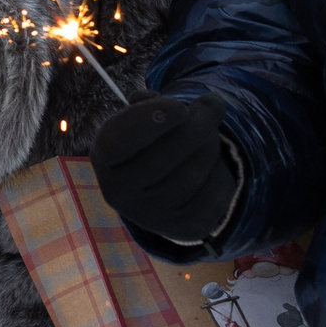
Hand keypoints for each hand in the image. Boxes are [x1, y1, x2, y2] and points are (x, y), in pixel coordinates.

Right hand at [89, 95, 235, 245]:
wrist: (162, 195)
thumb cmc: (150, 144)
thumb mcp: (141, 120)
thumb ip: (148, 104)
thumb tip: (155, 99)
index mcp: (104, 159)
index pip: (118, 141)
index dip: (148, 120)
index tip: (179, 106)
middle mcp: (120, 193)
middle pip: (162, 157)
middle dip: (195, 125)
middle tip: (212, 104)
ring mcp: (152, 215)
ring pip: (192, 174)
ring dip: (210, 144)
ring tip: (209, 134)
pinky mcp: (184, 227)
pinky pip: (213, 194)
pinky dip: (221, 172)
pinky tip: (212, 165)